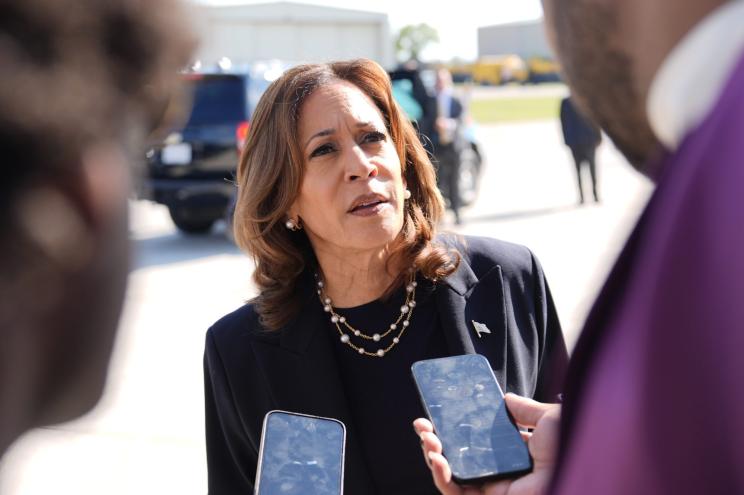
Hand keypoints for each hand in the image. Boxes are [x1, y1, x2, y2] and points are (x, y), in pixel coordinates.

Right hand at [413, 393, 560, 494]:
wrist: (578, 465)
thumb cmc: (571, 444)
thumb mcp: (547, 418)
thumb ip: (526, 409)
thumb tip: (507, 398)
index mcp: (515, 454)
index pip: (477, 443)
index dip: (455, 429)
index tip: (437, 414)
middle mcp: (502, 472)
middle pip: (459, 458)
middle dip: (435, 441)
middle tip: (422, 425)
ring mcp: (494, 489)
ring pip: (452, 477)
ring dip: (433, 457)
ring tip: (427, 439)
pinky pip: (457, 493)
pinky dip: (442, 478)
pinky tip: (436, 458)